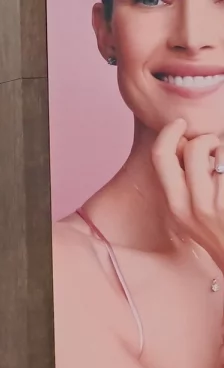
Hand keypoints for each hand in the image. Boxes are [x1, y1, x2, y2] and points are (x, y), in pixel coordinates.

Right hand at [153, 119, 223, 264]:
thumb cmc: (219, 233)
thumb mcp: (190, 215)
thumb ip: (183, 184)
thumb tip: (181, 145)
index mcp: (175, 205)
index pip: (161, 157)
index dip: (169, 132)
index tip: (181, 123)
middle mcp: (193, 206)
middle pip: (192, 148)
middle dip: (208, 140)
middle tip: (217, 149)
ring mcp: (217, 205)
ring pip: (220, 152)